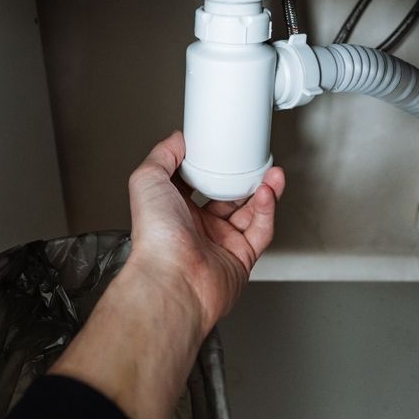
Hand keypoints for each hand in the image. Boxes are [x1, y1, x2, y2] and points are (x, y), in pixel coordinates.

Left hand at [126, 131, 285, 334]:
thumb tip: (179, 139)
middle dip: (244, 177)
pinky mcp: (242, 258)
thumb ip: (163, 154)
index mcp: (175, 210)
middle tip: (254, 161)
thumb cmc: (155, 239)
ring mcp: (221, 243)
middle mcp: (198, 228)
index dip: (212, 166)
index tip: (224, 150)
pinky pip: (261, 230)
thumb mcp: (147, 179)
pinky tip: (268, 192)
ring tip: (271, 173)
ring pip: (250, 211)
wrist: (173, 279)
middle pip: (229, 196)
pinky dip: (267, 210)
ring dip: (263, 190)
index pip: (198, 182)